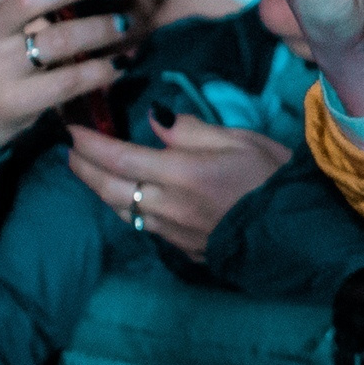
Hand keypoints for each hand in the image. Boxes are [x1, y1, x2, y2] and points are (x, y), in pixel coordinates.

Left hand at [65, 109, 291, 256]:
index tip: (71, 131)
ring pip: (120, 210)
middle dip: (83, 169)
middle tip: (69, 152)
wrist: (295, 231)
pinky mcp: (181, 246)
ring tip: (88, 173)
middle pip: (110, 188)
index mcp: (181, 173)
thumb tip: (155, 118)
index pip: (121, 158)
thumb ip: (192, 130)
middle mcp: (167, 205)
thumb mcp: (240, 139)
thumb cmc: (272, 176)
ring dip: (99, 190)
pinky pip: (141, 225)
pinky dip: (124, 208)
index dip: (91, 145)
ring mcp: (172, 230)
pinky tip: (124, 198)